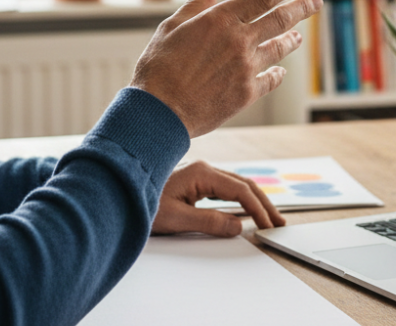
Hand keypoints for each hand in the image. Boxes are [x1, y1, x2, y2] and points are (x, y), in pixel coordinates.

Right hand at [131, 0, 321, 136]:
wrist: (158, 112)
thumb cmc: (158, 67)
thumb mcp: (171, 27)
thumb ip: (196, 6)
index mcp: (221, 19)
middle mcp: (239, 40)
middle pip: (281, 19)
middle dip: (303, 7)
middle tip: (316, 1)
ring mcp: (246, 68)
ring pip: (279, 48)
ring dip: (291, 40)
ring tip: (298, 36)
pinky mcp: (247, 93)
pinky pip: (271, 79)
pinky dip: (277, 73)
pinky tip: (280, 71)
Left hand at [152, 160, 285, 236]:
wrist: (115, 193)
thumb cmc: (139, 203)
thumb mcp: (176, 219)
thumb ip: (210, 222)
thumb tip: (238, 225)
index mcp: (201, 173)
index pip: (240, 190)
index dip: (258, 208)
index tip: (269, 225)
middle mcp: (203, 169)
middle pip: (243, 184)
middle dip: (263, 203)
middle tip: (279, 222)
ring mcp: (198, 174)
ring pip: (236, 185)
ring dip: (254, 201)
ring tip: (269, 218)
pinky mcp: (194, 182)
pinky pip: (224, 190)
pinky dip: (240, 200)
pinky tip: (247, 210)